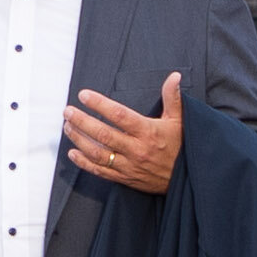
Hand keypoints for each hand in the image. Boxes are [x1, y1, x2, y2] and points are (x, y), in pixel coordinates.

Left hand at [65, 74, 187, 194]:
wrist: (188, 180)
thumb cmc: (182, 146)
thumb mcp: (180, 120)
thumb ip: (173, 97)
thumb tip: (175, 76)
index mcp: (148, 132)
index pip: (119, 115)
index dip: (99, 104)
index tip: (84, 95)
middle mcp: (137, 149)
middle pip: (103, 134)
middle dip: (82, 121)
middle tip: (68, 111)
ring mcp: (129, 166)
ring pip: (98, 153)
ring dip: (79, 140)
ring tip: (68, 127)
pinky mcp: (125, 178)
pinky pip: (101, 171)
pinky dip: (84, 163)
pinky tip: (73, 153)